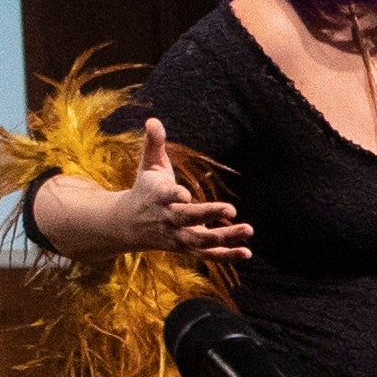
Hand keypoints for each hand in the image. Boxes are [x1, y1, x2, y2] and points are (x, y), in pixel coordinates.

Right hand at [104, 123, 249, 262]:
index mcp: (158, 196)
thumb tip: (152, 120)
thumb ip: (154, 144)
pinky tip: (246, 254)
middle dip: (208, 214)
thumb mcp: (148, 165)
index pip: (165, 196)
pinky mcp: (186, 247)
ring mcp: (177, 236)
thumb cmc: (146, 189)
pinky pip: (207, 255)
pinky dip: (225, 256)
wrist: (128, 224)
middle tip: (231, 209)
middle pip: (187, 219)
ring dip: (225, 237)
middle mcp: (167, 218)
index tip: (184, 194)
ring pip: (200, 241)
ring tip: (248, 230)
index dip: (174, 195)